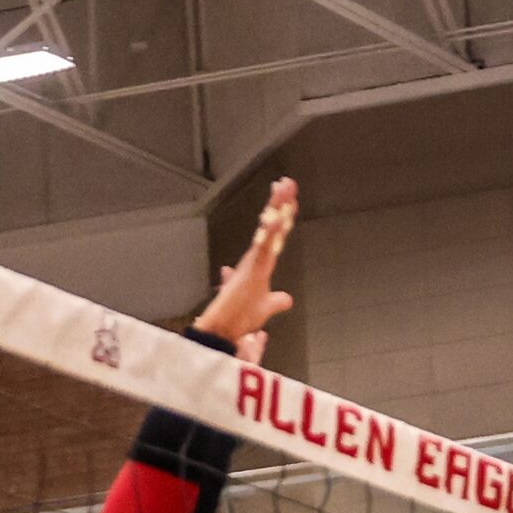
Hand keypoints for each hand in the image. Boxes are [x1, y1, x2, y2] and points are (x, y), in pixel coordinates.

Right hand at [194, 176, 297, 359]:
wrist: (222, 330)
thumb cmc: (239, 319)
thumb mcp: (265, 308)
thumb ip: (276, 301)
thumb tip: (286, 298)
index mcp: (260, 264)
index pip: (275, 235)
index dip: (283, 216)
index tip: (291, 197)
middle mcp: (256, 259)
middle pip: (271, 226)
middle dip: (279, 203)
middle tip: (287, 181)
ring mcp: (253, 263)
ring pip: (267, 230)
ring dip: (275, 209)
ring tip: (282, 188)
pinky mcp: (250, 271)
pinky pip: (263, 248)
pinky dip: (270, 233)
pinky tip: (278, 218)